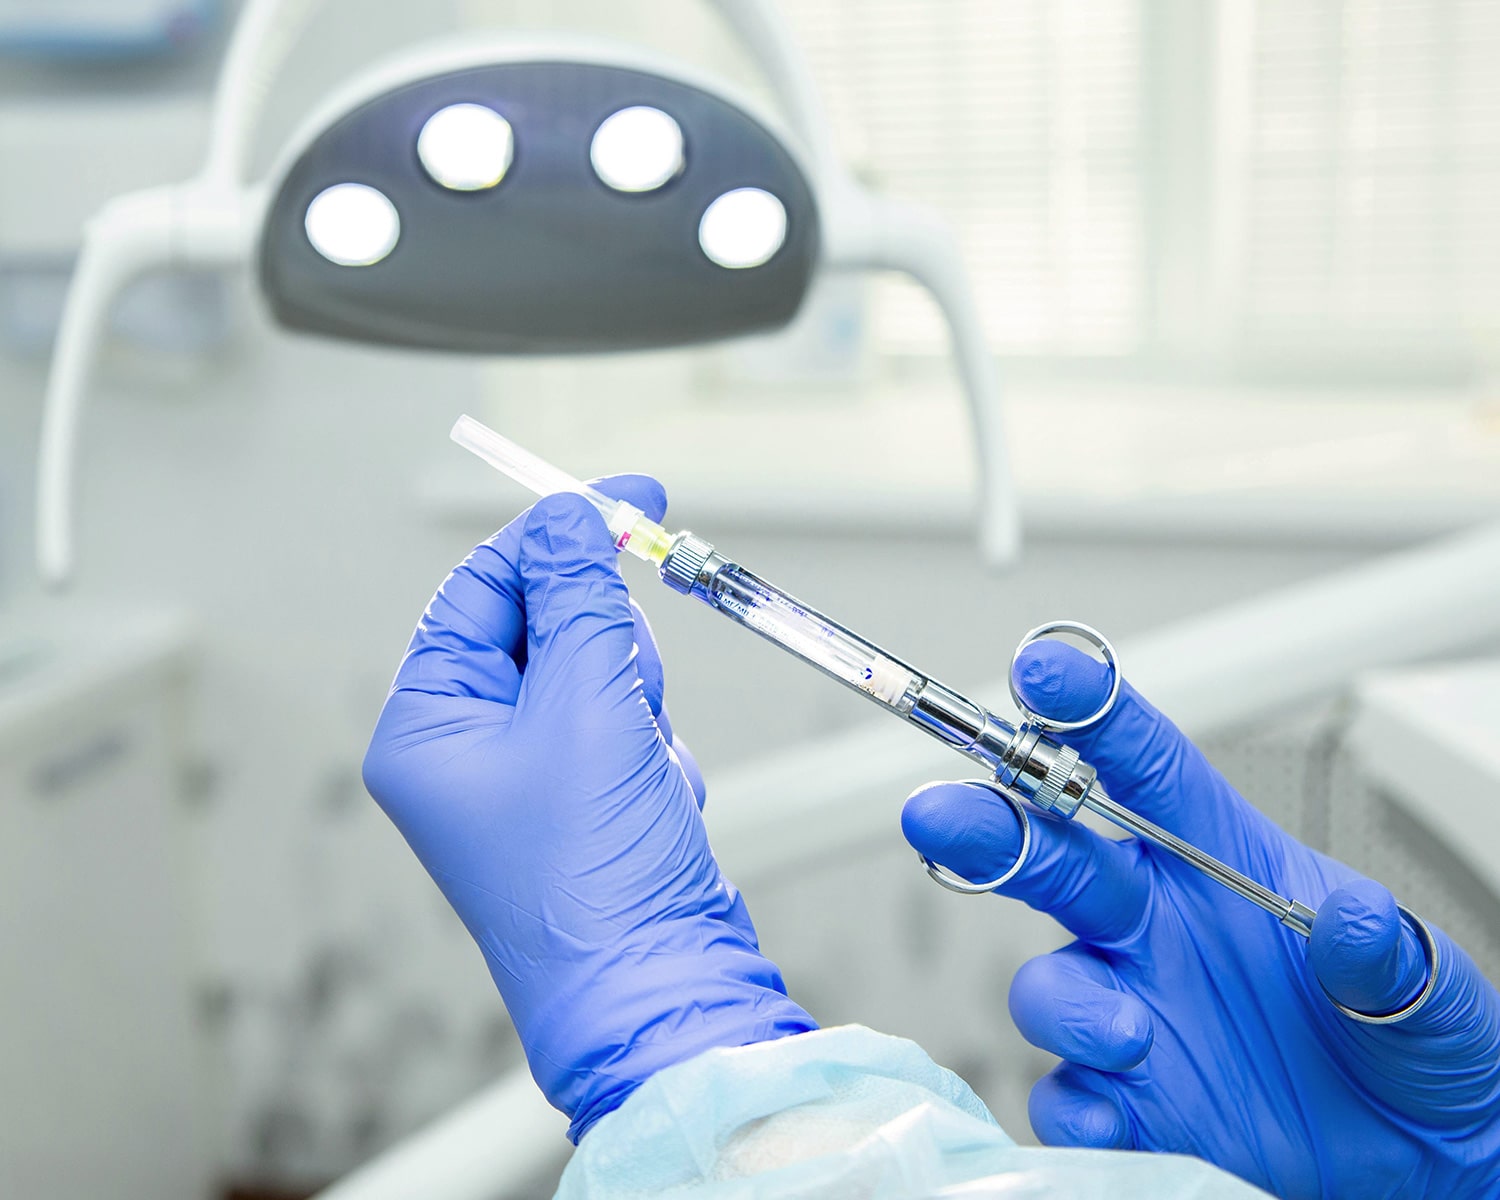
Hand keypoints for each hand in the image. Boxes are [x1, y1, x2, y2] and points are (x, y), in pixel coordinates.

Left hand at [362, 477, 813, 1140]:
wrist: (658, 986)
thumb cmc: (594, 872)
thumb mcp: (585, 707)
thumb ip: (578, 597)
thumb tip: (568, 516)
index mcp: (427, 723)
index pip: (483, 588)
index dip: (556, 538)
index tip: (629, 499)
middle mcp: (465, 745)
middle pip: (545, 622)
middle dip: (605, 647)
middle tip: (629, 690)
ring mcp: (527, 772)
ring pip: (597, 669)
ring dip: (638, 702)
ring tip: (641, 764)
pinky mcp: (584, 793)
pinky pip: (627, 721)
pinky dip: (655, 746)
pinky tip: (654, 798)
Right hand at [901, 641, 1499, 1197]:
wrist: (1426, 1156)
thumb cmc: (1413, 1042)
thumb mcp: (1431, 991)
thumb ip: (1387, 953)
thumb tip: (1354, 920)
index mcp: (1218, 861)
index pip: (1142, 767)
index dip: (1089, 712)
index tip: (1045, 672)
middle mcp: (1155, 926)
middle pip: (1049, 853)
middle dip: (987, 826)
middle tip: (942, 814)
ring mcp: (1133, 1009)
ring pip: (1046, 982)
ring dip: (1067, 1002)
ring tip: (1129, 1033)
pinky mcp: (1130, 1099)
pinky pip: (1068, 1096)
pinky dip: (1079, 1107)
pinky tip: (1118, 1116)